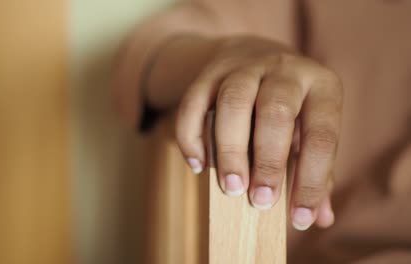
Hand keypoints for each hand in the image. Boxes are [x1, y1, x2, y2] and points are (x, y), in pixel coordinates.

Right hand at [175, 36, 342, 230]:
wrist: (255, 54)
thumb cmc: (290, 106)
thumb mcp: (310, 128)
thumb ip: (317, 169)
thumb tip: (321, 218)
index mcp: (321, 86)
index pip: (321, 136)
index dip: (312, 181)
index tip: (299, 219)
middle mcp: (285, 70)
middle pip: (275, 112)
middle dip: (267, 162)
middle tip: (259, 201)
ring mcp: (244, 67)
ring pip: (232, 102)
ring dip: (229, 150)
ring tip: (230, 188)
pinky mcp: (210, 72)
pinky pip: (193, 102)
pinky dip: (191, 136)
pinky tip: (198, 165)